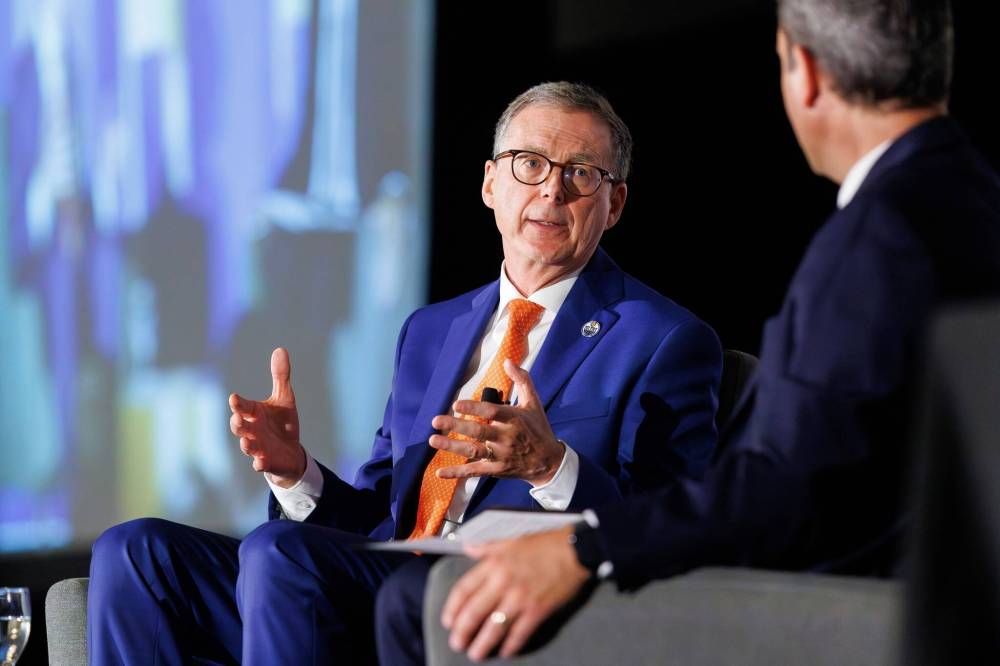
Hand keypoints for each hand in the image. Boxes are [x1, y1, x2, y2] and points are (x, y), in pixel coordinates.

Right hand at [229, 347, 305, 486]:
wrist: (290, 451)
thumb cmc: (282, 423)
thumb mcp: (284, 398)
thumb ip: (280, 376)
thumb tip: (280, 349)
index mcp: (254, 413)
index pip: (243, 407)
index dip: (238, 403)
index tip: (234, 397)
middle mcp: (252, 430)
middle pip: (239, 427)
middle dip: (237, 424)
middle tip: (238, 419)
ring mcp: (258, 447)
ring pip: (247, 446)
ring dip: (246, 444)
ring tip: (247, 443)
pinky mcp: (266, 461)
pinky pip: (260, 464)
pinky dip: (259, 463)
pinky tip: (261, 462)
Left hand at [429, 360, 564, 485]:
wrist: (549, 461)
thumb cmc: (538, 428)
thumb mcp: (533, 402)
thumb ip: (522, 379)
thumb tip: (507, 361)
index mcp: (514, 419)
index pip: (492, 412)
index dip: (473, 407)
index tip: (456, 404)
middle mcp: (506, 438)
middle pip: (478, 431)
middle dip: (456, 426)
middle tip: (435, 420)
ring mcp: (500, 456)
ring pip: (473, 451)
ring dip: (452, 446)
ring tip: (433, 440)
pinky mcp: (496, 470)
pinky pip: (474, 472)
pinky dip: (457, 473)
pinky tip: (439, 472)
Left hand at [442, 527, 591, 660]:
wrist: (574, 550)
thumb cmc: (543, 544)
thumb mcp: (510, 540)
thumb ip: (487, 547)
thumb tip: (468, 548)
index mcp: (493, 564)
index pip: (463, 590)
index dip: (452, 609)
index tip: (447, 622)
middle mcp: (502, 582)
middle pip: (473, 612)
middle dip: (462, 632)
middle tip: (457, 644)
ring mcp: (519, 598)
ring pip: (493, 627)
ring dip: (482, 644)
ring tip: (475, 655)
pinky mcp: (537, 610)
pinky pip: (519, 633)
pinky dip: (510, 645)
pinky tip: (505, 652)